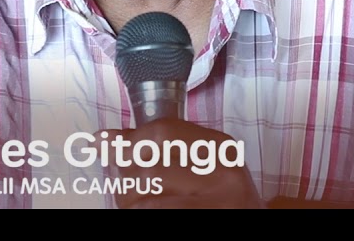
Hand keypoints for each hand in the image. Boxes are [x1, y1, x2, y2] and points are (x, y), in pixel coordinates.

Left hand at [106, 118, 262, 208]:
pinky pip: (157, 210)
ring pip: (147, 197)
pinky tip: (135, 207)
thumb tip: (104, 139)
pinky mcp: (207, 218)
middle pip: (151, 165)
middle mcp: (223, 175)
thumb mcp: (204, 165)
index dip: (128, 137)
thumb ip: (164, 148)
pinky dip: (136, 208)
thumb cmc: (222, 197)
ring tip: (129, 197)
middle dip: (124, 171)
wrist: (249, 220)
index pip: (165, 133)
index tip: (103, 141)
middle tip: (117, 174)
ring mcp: (216, 203)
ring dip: (127, 198)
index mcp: (222, 150)